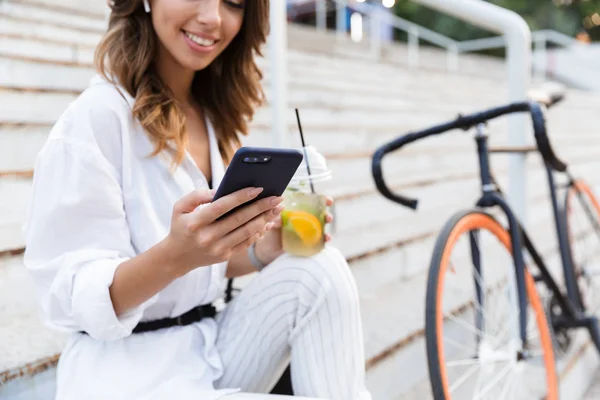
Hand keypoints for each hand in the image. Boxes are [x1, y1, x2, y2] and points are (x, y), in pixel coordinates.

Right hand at [163, 187, 283, 276]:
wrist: (177, 257)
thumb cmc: (181, 226)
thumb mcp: (180, 207)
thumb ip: (197, 195)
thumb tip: (221, 190)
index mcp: (196, 222)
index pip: (222, 206)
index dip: (241, 197)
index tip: (258, 188)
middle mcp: (208, 237)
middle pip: (239, 219)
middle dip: (261, 207)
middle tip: (277, 197)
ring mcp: (218, 248)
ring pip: (247, 232)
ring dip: (265, 219)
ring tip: (278, 208)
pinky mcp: (225, 256)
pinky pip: (246, 243)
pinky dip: (259, 232)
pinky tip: (269, 222)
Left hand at [255, 195, 334, 265]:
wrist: (267, 250)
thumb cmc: (269, 232)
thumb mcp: (270, 224)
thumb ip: (274, 217)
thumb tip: (278, 212)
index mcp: (296, 210)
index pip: (311, 202)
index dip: (322, 200)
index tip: (328, 201)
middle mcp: (304, 219)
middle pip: (319, 213)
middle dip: (327, 214)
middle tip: (328, 217)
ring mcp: (307, 231)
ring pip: (321, 226)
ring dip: (327, 226)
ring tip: (327, 229)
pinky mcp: (307, 242)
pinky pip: (318, 240)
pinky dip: (324, 239)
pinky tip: (326, 239)